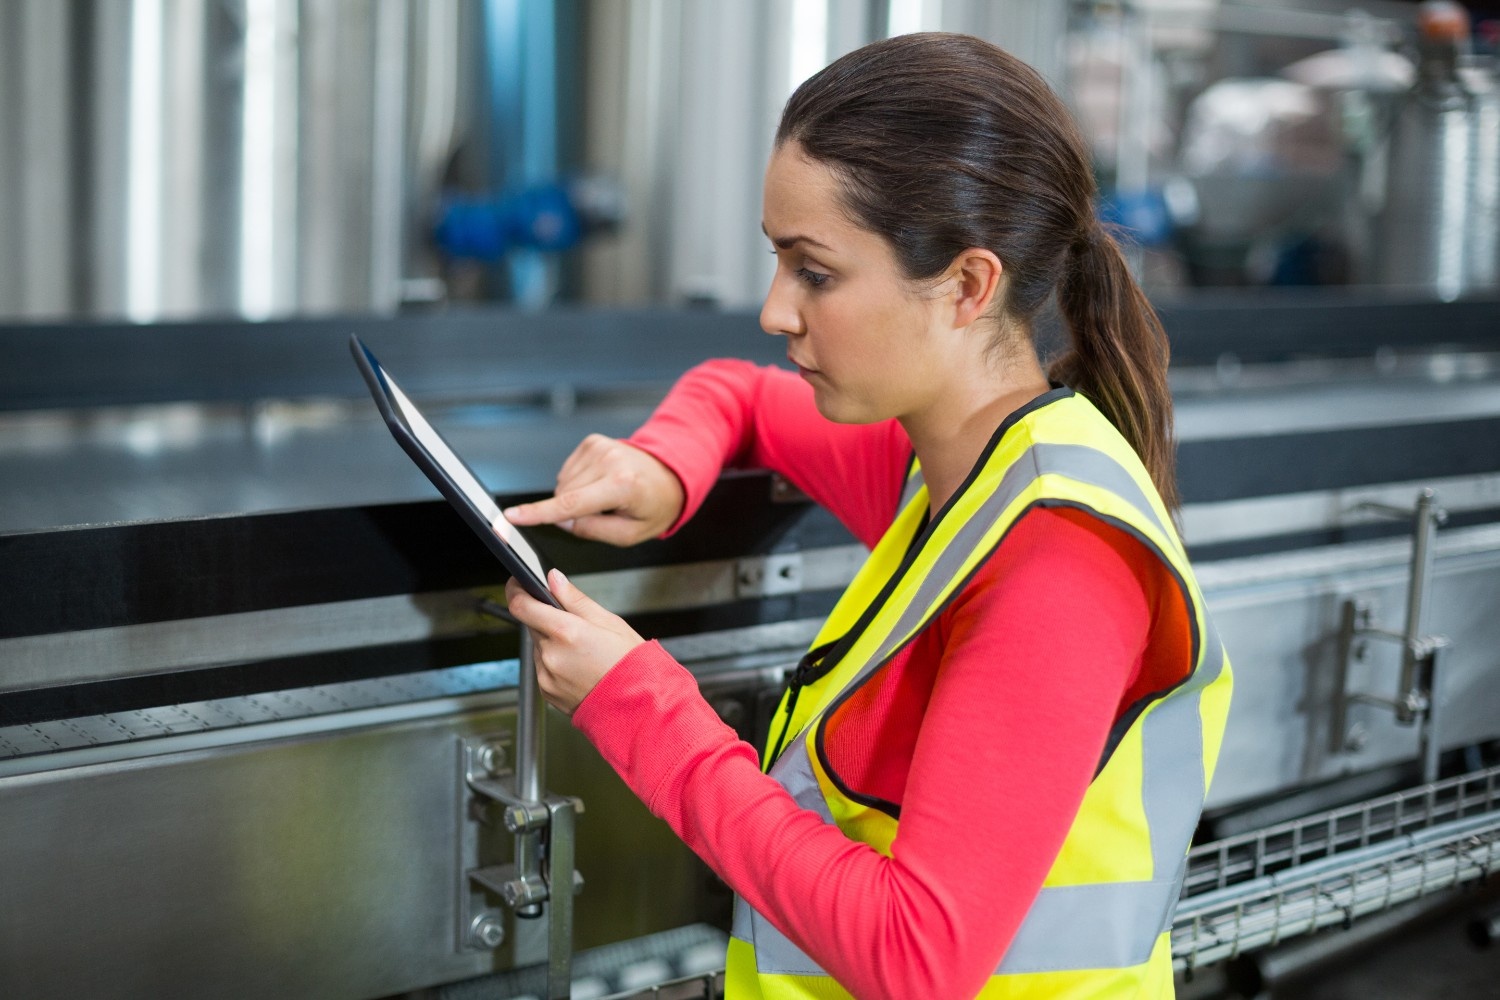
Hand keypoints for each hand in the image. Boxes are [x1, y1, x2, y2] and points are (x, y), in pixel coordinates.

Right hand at [503, 434, 685, 545]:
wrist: (668, 475)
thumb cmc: (653, 506)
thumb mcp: (630, 534)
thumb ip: (592, 530)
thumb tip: (561, 520)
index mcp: (622, 486)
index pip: (571, 504)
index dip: (538, 513)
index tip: (511, 517)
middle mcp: (609, 461)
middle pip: (564, 496)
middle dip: (574, 511)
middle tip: (604, 511)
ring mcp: (599, 448)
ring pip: (563, 484)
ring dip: (576, 496)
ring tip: (605, 496)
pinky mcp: (592, 442)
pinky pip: (568, 472)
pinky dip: (578, 482)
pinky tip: (598, 483)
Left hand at [505, 569, 644, 714]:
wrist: (635, 704)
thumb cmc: (629, 663)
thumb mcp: (609, 621)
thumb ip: (575, 598)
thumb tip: (554, 579)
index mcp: (566, 632)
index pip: (521, 605)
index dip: (516, 590)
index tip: (518, 584)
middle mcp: (551, 655)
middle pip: (532, 625)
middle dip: (546, 619)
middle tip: (574, 626)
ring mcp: (546, 675)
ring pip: (539, 646)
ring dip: (552, 642)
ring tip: (582, 651)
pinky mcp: (546, 691)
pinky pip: (543, 667)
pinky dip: (555, 662)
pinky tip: (578, 666)